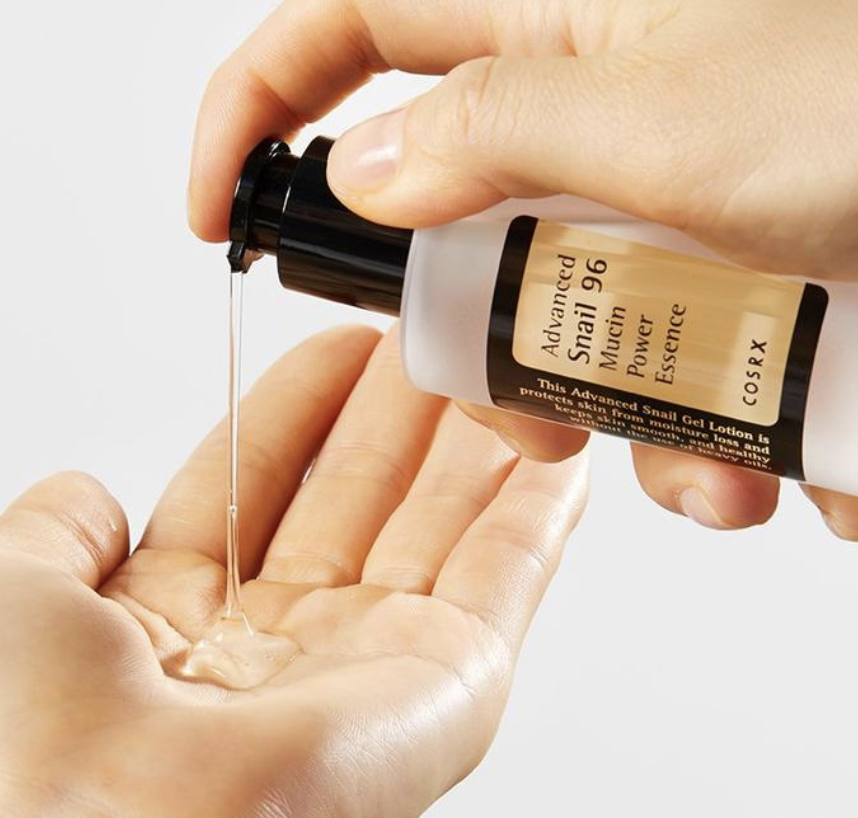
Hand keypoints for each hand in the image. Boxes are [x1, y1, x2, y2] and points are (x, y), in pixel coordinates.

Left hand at [0, 326, 586, 817]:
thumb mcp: (18, 600)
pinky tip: (553, 453)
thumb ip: (53, 537)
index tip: (338, 343)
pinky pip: (504, 579)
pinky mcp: (452, 686)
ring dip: (466, 445)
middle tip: (426, 335)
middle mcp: (285, 645)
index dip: (298, 408)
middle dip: (392, 411)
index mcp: (188, 625)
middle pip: (356, 497)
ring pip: (436, 527)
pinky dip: (535, 514)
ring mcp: (375, 663)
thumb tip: (85, 493)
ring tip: (487, 371)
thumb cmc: (38, 745)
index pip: (259, 486)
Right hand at [188, 0, 857, 539]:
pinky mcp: (707, 272)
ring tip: (715, 470)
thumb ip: (485, 133)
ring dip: (616, 418)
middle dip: (479, 345)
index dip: (258, 110)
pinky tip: (779, 462)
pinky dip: (703, 437)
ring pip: (555, 323)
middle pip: (452, 231)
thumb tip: (367, 169)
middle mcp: (591, 114)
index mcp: (558, 24)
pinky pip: (653, 363)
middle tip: (534, 410)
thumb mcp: (659, 116)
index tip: (218, 210)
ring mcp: (649, 202)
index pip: (347, 33)